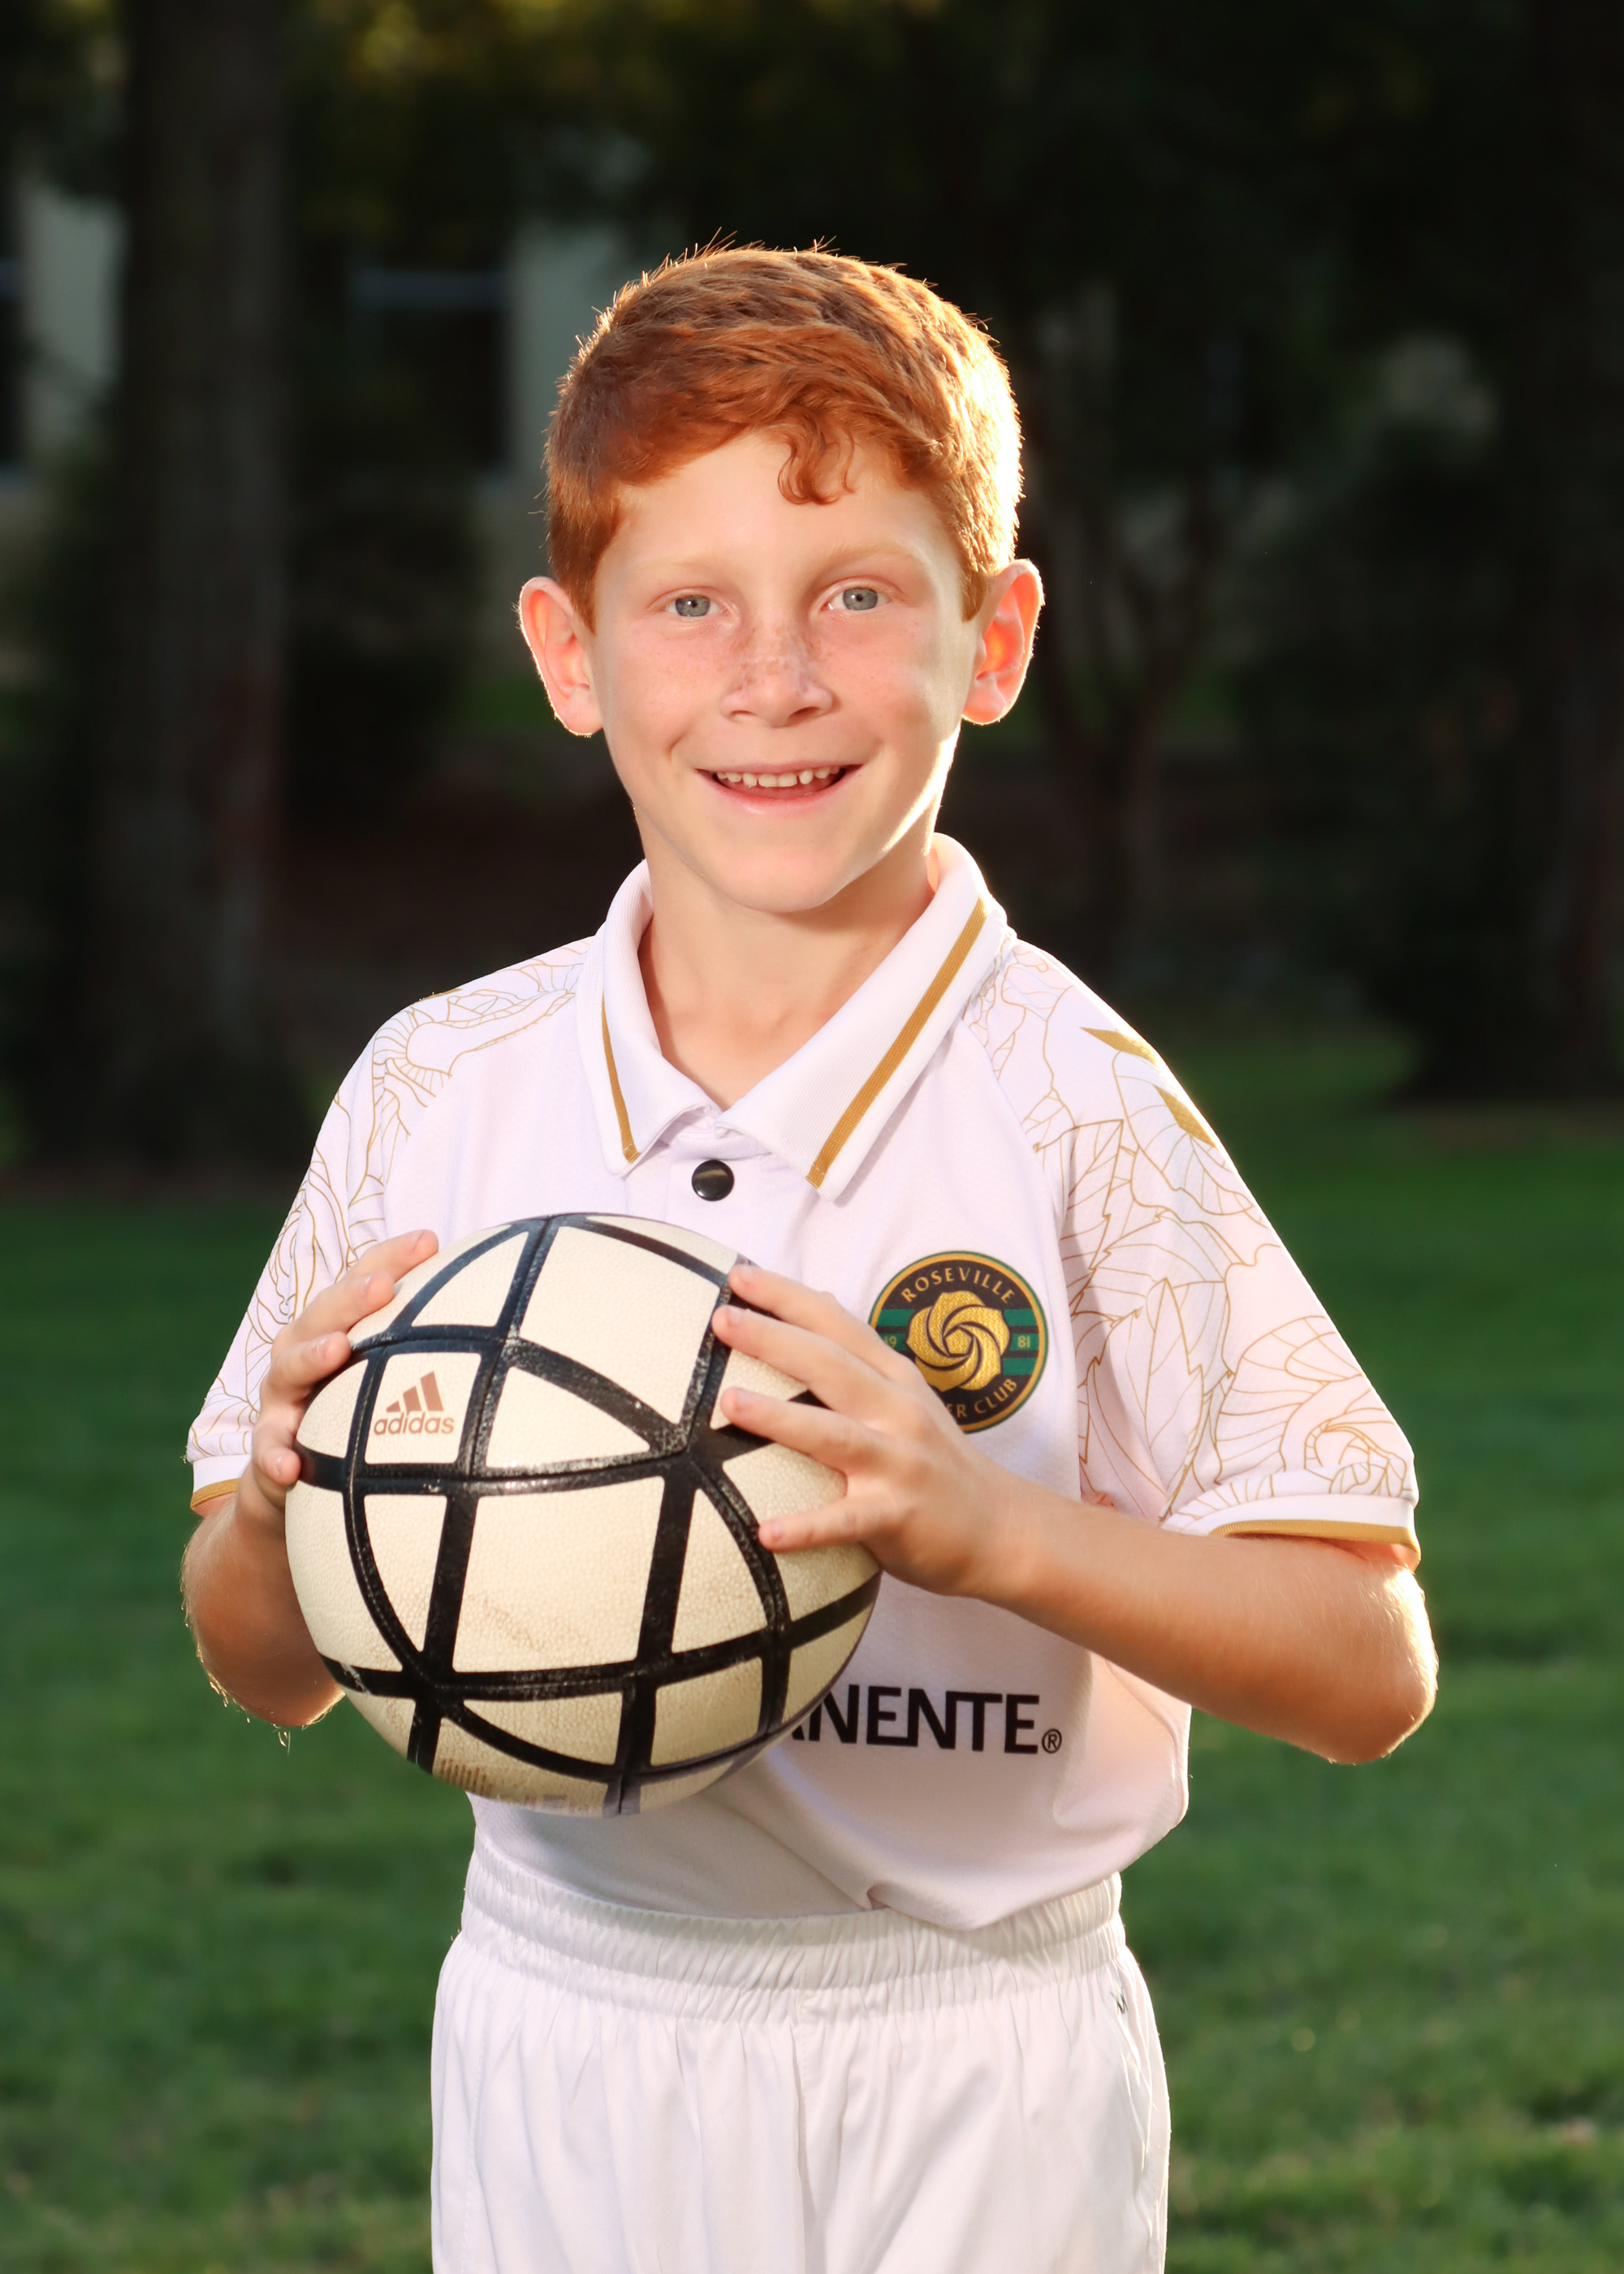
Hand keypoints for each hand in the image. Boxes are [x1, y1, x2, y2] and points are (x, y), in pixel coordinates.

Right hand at [237, 1230, 438, 1534]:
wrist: (297, 1476)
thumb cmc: (358, 1410)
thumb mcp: (391, 1375)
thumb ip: (433, 1348)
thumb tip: (518, 1324)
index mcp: (337, 1324)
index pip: (364, 1279)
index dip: (392, 1257)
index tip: (430, 1241)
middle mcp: (303, 1350)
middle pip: (323, 1313)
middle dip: (353, 1296)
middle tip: (384, 1286)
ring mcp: (281, 1397)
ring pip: (287, 1369)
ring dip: (310, 1357)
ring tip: (337, 1349)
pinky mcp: (270, 1444)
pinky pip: (268, 1450)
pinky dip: (275, 1455)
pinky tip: (291, 1466)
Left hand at [711, 1262, 1013, 1596]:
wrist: (1000, 1526)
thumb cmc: (937, 1459)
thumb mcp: (906, 1395)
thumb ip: (861, 1355)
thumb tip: (817, 1296)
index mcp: (893, 1378)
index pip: (837, 1325)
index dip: (789, 1297)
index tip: (738, 1276)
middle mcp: (897, 1411)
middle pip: (830, 1366)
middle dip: (774, 1338)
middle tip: (721, 1319)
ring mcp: (899, 1463)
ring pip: (833, 1435)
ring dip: (780, 1417)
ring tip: (729, 1402)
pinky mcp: (897, 1516)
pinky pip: (845, 1522)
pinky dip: (807, 1528)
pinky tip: (765, 1533)